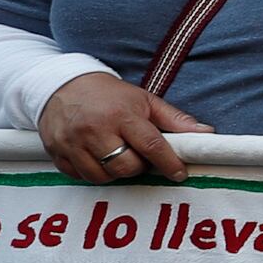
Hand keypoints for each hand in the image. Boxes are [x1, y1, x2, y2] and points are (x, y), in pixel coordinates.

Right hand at [40, 73, 207, 183]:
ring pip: (103, 176)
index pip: (151, 146)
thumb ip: (175, 119)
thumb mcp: (144, 100)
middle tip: (139, 156)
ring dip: (116, 172)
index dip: (168, 163)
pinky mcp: (57, 152)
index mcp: (121, 115)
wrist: (62, 85)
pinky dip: (93, 173)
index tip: (179, 173)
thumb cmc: (110, 95)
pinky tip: (99, 159)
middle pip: (126, 167)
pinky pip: (80, 176)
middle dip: (139, 167)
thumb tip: (206, 133)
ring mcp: (73, 142)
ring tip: (119, 156)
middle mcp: (95, 130)